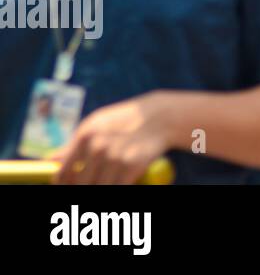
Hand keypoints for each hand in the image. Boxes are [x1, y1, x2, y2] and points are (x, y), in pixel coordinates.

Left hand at [51, 92, 175, 184]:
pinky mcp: (131, 167)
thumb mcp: (96, 124)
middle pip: (79, 185)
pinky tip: (120, 180)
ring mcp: (115, 159)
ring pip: (98, 188)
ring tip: (106, 179)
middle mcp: (98, 148)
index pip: (63, 173)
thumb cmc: (124, 120)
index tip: (68, 186)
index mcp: (85, 136)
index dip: (63, 185)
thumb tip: (53, 160)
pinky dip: (116, 187)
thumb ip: (74, 143)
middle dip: (83, 187)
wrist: (160, 117)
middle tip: (91, 183)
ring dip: (101, 187)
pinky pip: (116, 189)